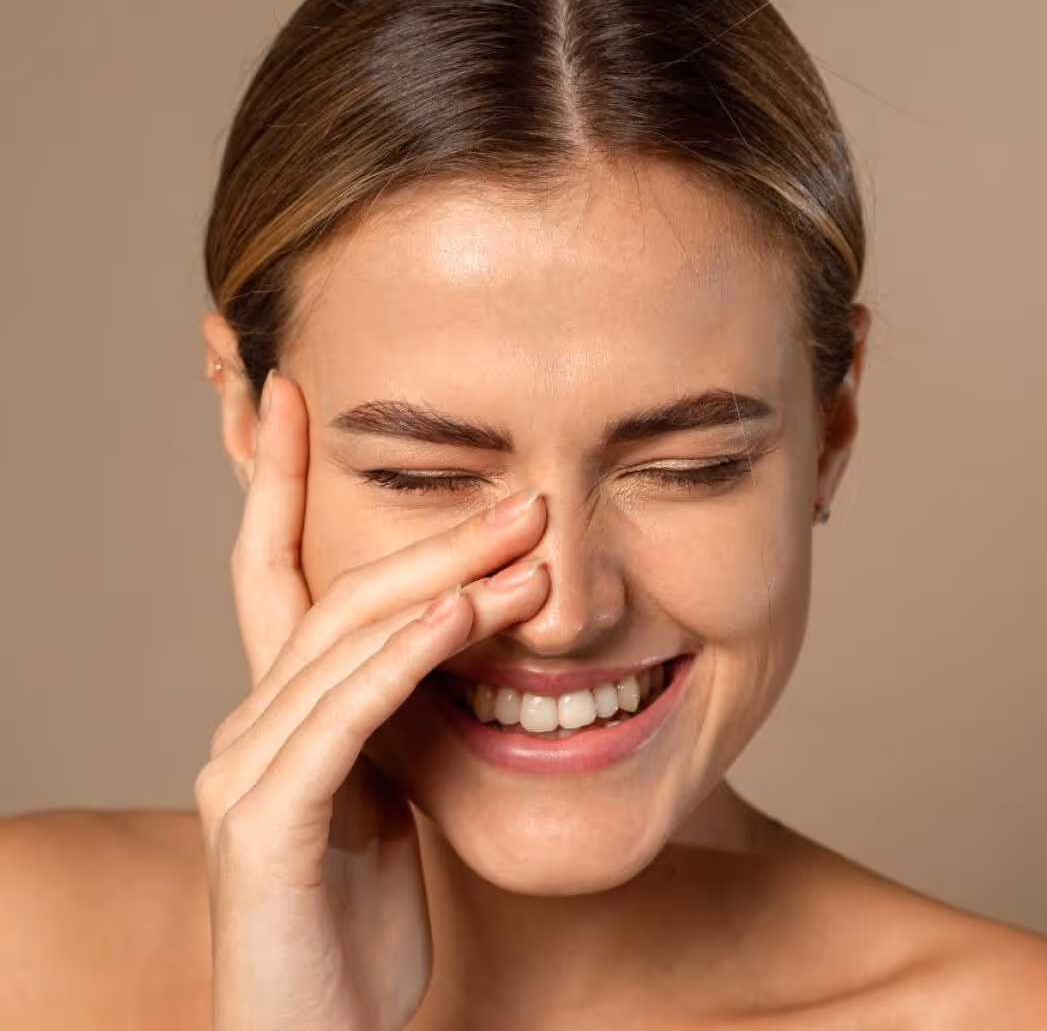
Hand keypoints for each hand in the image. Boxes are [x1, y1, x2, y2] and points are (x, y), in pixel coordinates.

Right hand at [194, 369, 549, 1030]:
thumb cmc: (354, 925)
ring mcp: (246, 776)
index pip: (272, 574)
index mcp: (278, 717)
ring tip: (524, 540)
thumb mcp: (380, 799)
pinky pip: (344, 720)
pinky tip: (462, 618)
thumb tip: (456, 641)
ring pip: (343, 643)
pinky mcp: (268, 829)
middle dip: (425, 533)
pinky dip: (405, 660)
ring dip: (438, 584)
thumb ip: (393, 719)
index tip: (297, 398)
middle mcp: (246, 729)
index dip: (278, 482)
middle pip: (331, 593)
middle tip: (519, 491)